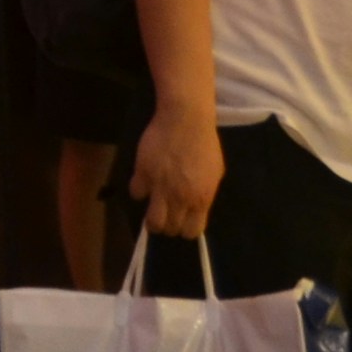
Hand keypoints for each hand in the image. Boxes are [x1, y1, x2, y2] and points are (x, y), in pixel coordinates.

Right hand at [131, 99, 223, 237]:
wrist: (186, 120)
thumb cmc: (205, 144)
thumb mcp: (215, 174)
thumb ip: (204, 194)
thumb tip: (195, 206)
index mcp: (201, 199)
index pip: (191, 231)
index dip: (185, 229)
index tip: (182, 221)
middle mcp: (180, 198)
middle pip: (170, 228)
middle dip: (168, 225)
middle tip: (165, 213)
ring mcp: (160, 187)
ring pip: (152, 221)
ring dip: (152, 218)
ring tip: (152, 206)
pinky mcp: (142, 172)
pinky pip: (136, 193)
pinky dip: (139, 190)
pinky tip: (144, 181)